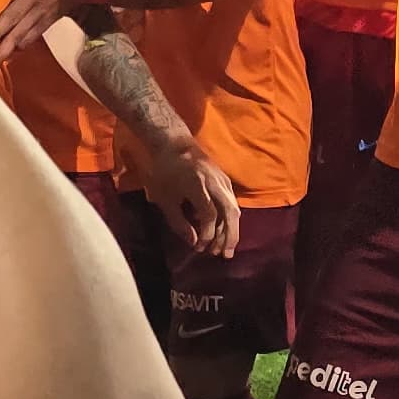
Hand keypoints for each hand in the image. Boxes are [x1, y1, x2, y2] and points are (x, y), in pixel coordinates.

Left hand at [141, 136, 239, 260]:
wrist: (175, 143)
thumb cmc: (165, 171)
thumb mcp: (164, 199)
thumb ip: (179, 222)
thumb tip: (194, 242)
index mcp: (198, 185)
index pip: (209, 215)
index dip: (207, 234)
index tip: (199, 247)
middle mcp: (215, 182)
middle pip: (230, 212)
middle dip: (229, 236)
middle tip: (225, 255)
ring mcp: (223, 180)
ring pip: (234, 208)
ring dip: (231, 229)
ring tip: (224, 248)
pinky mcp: (225, 180)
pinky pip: (231, 202)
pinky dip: (229, 219)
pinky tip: (222, 231)